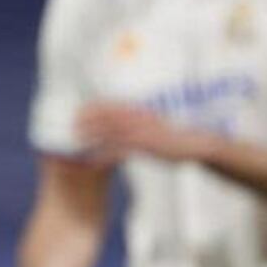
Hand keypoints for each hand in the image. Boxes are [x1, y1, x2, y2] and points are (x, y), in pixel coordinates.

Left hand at [76, 102, 219, 162]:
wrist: (197, 143)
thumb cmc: (172, 135)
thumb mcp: (153, 122)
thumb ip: (137, 118)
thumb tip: (120, 118)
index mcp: (140, 110)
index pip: (112, 105)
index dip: (93, 107)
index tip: (77, 110)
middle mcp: (139, 118)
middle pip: (107, 117)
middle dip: (87, 121)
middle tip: (69, 126)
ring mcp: (143, 131)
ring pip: (111, 132)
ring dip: (92, 137)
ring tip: (75, 142)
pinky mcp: (147, 147)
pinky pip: (121, 151)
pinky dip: (105, 155)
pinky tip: (93, 161)